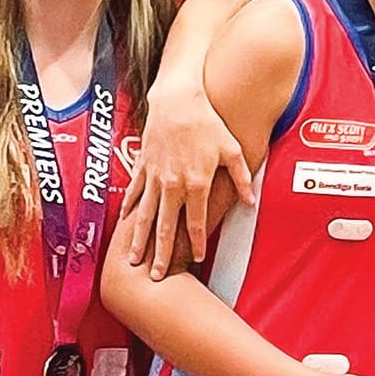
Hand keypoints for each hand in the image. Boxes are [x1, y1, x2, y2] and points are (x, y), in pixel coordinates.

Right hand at [123, 83, 254, 276]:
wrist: (177, 99)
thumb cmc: (208, 123)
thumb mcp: (232, 150)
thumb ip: (241, 179)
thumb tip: (250, 203)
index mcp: (196, 183)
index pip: (196, 221)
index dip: (196, 242)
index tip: (195, 260)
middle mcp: (172, 184)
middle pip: (165, 226)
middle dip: (160, 253)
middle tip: (155, 276)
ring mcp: (153, 176)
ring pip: (143, 214)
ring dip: (137, 239)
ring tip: (131, 259)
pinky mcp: (141, 166)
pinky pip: (133, 192)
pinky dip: (128, 210)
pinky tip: (124, 225)